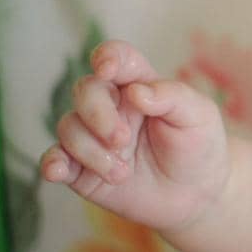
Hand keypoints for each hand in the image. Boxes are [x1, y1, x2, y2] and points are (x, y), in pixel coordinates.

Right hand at [42, 39, 231, 232]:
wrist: (197, 194)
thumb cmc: (199, 146)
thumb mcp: (199, 116)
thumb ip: (172, 97)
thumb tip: (136, 91)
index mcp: (139, 85)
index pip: (117, 59)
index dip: (108, 57)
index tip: (107, 70)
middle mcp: (112, 107)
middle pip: (85, 91)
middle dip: (98, 115)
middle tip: (122, 140)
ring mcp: (94, 137)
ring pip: (69, 127)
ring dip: (91, 151)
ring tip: (122, 174)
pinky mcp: (82, 168)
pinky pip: (55, 159)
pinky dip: (52, 162)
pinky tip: (58, 171)